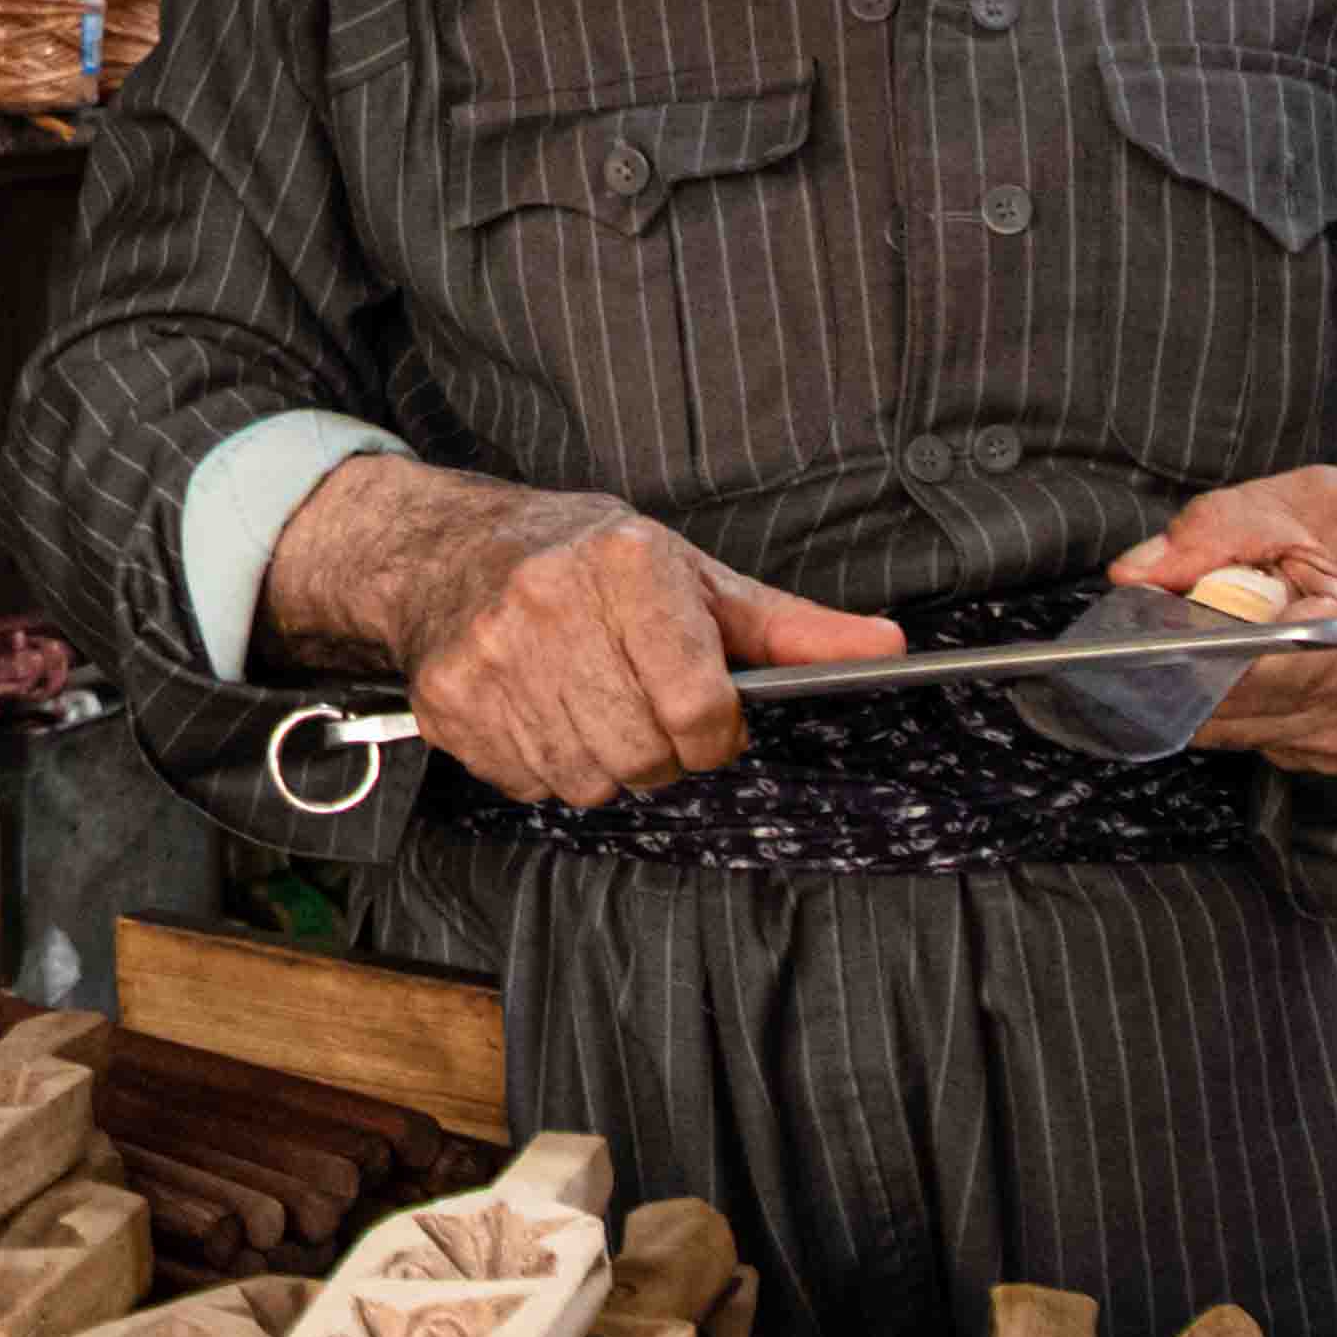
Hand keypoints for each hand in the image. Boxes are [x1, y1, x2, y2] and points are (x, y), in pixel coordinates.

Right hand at [267, 458, 905, 810]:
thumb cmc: (596, 566)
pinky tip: (541, 711)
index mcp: (628, 566)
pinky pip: (528, 784)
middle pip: (643, 755)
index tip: (708, 715)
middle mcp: (550, 605)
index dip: (716, 730)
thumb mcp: (697, 580)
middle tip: (646, 709)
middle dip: (661, 752)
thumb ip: (792, 629)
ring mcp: (491, 656)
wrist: (458, 552)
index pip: (700, 706)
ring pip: (587, 780)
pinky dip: (545, 766)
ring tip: (590, 704)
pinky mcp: (450, 699)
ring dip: (603, 763)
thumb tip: (886, 648)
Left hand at [1116, 468, 1336, 773]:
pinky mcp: (1334, 757)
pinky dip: (1237, 700)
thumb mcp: (1303, 500)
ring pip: (1228, 730)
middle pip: (1219, 712)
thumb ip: (1213, 531)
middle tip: (1164, 614)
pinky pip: (1254, 736)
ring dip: (1205, 684)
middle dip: (1177, 666)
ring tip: (1222, 625)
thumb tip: (1132, 576)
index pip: (1235, 678)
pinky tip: (1255, 656)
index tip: (1129, 632)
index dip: (1169, 658)